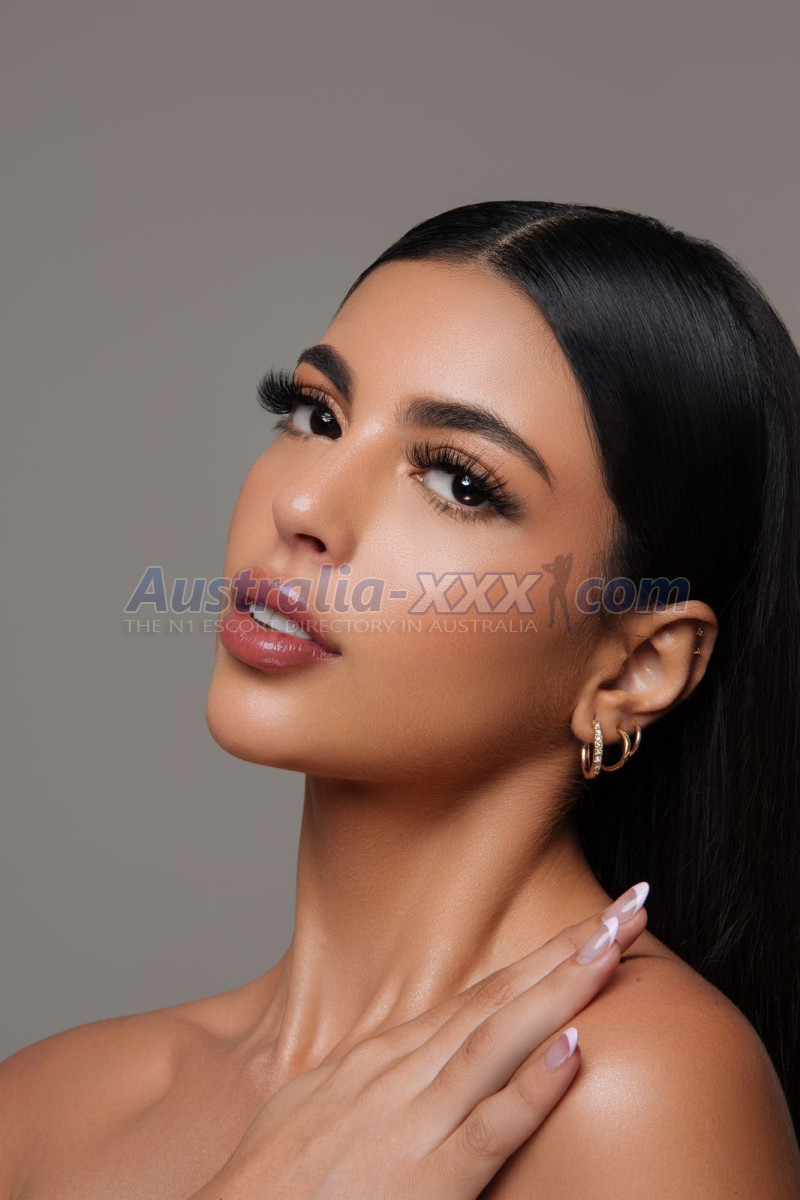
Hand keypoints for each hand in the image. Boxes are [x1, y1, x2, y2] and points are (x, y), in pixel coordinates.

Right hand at [189, 882, 649, 1199]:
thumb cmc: (272, 1182)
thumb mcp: (317, 1105)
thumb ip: (370, 1079)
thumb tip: (404, 1059)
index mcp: (385, 1058)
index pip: (479, 994)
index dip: (538, 957)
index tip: (591, 924)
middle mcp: (405, 1072)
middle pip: (502, 997)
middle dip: (569, 949)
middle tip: (629, 905)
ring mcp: (416, 1119)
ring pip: (502, 1039)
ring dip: (563, 988)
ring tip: (614, 946)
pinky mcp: (427, 1178)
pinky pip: (488, 1128)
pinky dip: (531, 1086)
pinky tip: (572, 1050)